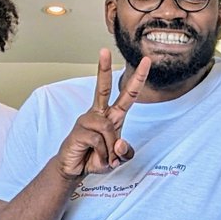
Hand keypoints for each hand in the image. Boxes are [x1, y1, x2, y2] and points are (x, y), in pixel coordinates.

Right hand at [56, 49, 150, 179]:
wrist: (75, 170)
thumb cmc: (96, 159)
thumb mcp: (117, 160)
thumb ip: (125, 153)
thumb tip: (119, 143)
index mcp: (112, 116)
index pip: (127, 95)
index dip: (137, 79)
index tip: (146, 61)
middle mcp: (99, 114)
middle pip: (102, 88)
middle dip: (103, 69)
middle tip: (104, 50)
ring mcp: (87, 121)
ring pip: (108, 129)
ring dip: (110, 150)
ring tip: (105, 158)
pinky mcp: (79, 131)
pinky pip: (98, 141)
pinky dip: (102, 154)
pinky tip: (95, 158)